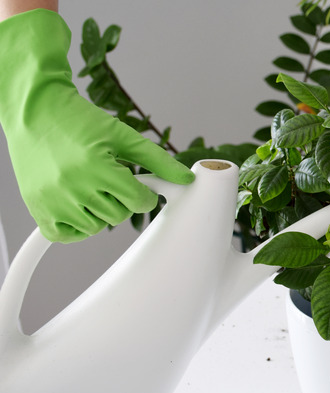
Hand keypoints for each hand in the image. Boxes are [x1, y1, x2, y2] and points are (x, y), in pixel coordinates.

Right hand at [0, 9, 193, 242]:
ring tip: (93, 187)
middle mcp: (72, 187)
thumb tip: (185, 177)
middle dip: (122, 200)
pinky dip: (76, 227)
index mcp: (97, 167)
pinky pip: (65, 236)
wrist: (36, 112)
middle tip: (111, 180)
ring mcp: (52, 200)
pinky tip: (79, 205)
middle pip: (118, 216)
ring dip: (100, 212)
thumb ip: (157, 159)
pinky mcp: (37, 208)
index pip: (138, 202)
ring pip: (95, 228)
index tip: (140, 187)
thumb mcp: (123, 135)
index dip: (144, 195)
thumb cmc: (78, 120)